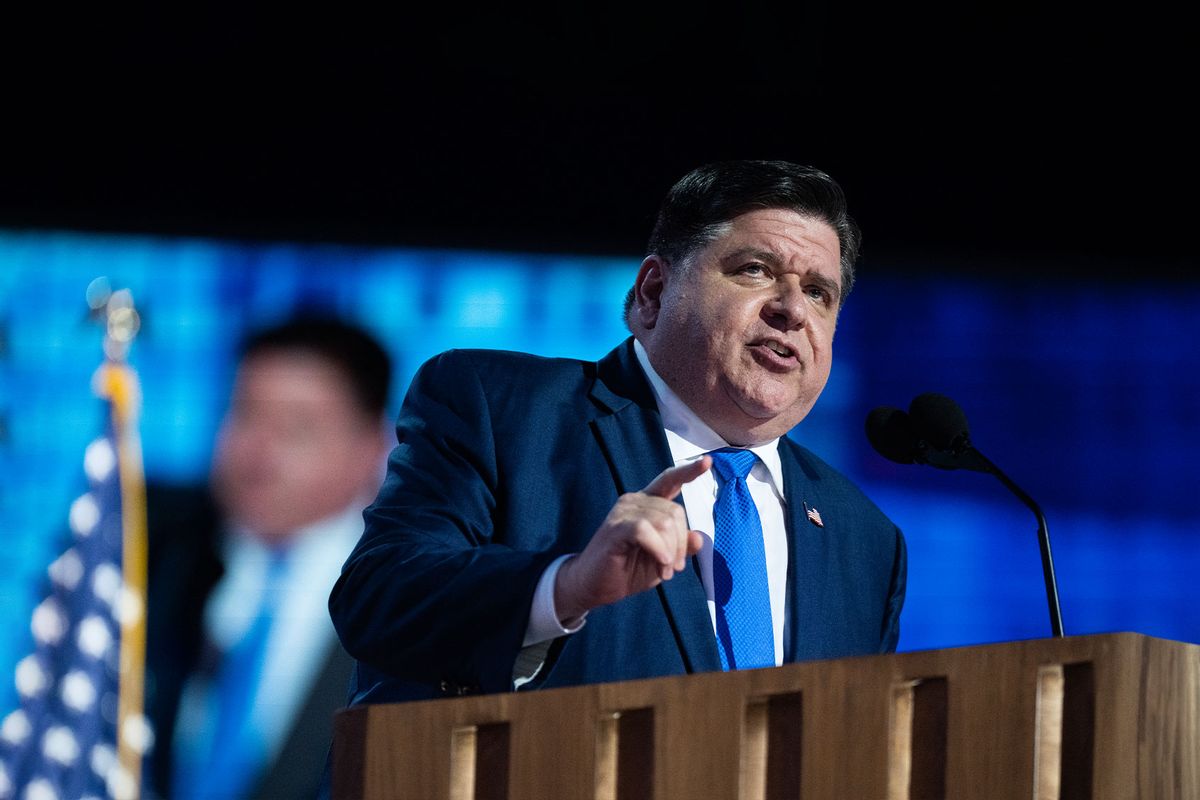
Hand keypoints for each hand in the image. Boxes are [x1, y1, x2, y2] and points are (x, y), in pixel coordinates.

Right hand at [553, 457, 710, 620]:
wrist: (594, 586)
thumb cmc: (627, 569)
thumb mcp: (662, 560)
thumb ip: (681, 547)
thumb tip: (700, 538)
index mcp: (648, 504)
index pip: (670, 480)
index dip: (689, 471)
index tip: (707, 461)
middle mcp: (635, 501)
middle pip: (676, 512)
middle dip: (681, 544)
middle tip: (672, 569)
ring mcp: (623, 512)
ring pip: (664, 523)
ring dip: (670, 552)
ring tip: (663, 572)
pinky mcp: (615, 527)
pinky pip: (645, 530)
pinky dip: (658, 549)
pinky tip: (660, 563)